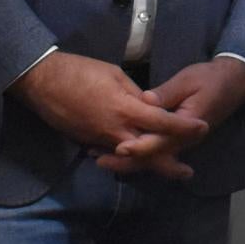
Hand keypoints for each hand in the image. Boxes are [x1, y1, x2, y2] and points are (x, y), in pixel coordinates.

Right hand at [16, 51, 210, 178]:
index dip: (184, 127)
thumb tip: (149, 105)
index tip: (202, 128)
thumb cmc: (80, 71)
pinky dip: (127, 158)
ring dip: (149, 164)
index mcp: (125, 109)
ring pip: (131, 158)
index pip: (162, 123)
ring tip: (168, 168)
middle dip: (169, 165)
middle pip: (148, 154)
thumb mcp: (114, 74)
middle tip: (187, 172)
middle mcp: (115, 130)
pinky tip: (137, 158)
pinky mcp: (88, 142)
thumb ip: (135, 94)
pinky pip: (113, 153)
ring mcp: (100, 139)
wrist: (42, 82)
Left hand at [112, 58, 244, 178]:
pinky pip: (155, 150)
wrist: (234, 82)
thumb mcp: (188, 80)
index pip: (160, 142)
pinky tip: (116, 149)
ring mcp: (181, 141)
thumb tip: (144, 101)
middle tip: (98, 160)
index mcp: (188, 126)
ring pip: (152, 157)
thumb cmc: (210, 78)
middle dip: (125, 161)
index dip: (139, 146)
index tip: (118, 148)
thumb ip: (166, 94)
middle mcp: (184, 139)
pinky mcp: (177, 138)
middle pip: (152, 156)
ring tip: (99, 157)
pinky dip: (136, 152)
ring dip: (127, 160)